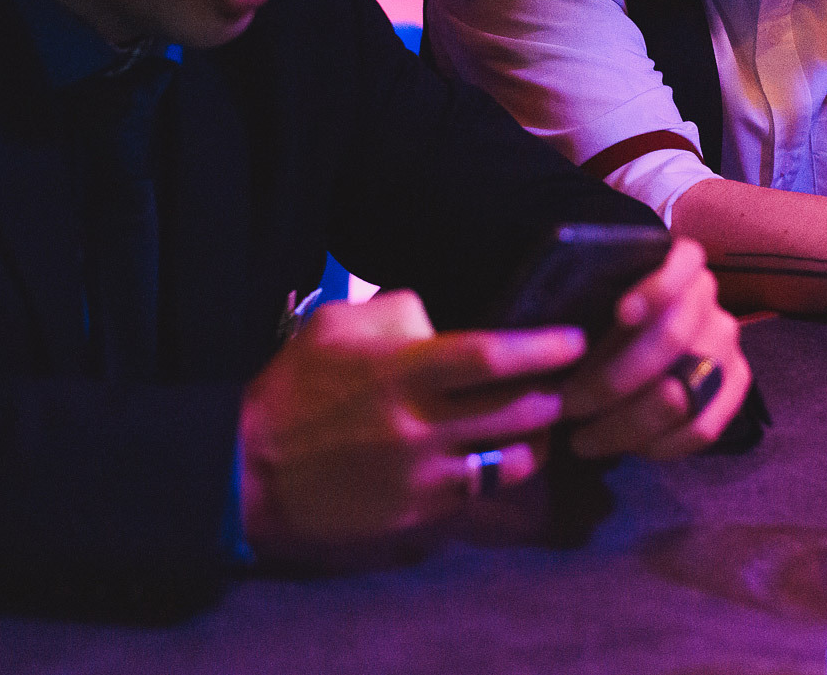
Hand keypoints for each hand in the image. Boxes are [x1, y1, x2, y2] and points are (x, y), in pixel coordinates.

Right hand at [237, 289, 585, 556]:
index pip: (493, 356)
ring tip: (542, 420)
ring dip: (538, 437)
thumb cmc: (296, 386)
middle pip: (518, 410)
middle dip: (554, 393)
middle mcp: (422, 425)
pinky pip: (482, 490)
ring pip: (513, 458)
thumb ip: (398, 312)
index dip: (543, 347)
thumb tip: (441, 320)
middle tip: (565, 379)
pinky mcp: (420, 513)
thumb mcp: (337, 324)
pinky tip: (504, 453)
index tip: (573, 339)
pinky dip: (502, 469)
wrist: (253, 468)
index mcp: (403, 371)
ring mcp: (424, 475)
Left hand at [558, 239, 750, 460]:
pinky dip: (662, 444)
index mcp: (680, 263)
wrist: (651, 342)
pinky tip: (627, 447)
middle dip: (613, 379)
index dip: (655, 289)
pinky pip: (705, 426)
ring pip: (685, 392)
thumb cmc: (602, 319)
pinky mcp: (738, 381)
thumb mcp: (592, 305)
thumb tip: (555, 357)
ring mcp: (727, 341)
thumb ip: (583, 317)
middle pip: (672, 339)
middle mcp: (709, 298)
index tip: (621, 313)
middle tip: (568, 403)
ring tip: (584, 438)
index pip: (681, 265)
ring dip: (629, 423)